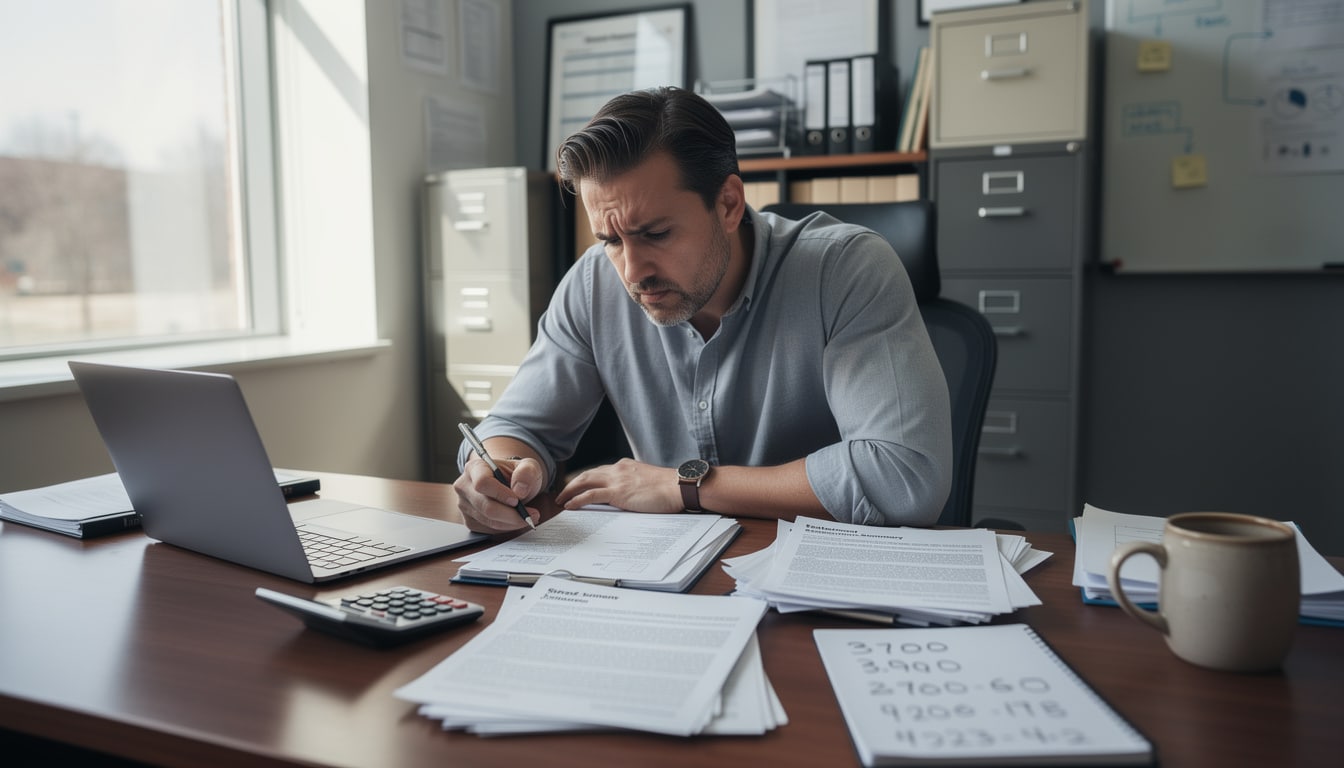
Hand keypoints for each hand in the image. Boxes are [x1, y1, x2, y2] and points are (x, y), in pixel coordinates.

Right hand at [453, 455, 541, 533]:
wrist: (512, 485)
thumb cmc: (517, 475)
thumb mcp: (528, 467)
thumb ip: (527, 473)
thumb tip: (519, 490)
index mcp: (475, 467)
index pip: (482, 483)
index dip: (500, 494)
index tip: (517, 500)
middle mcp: (464, 486)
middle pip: (486, 506)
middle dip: (512, 514)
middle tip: (531, 515)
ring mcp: (464, 505)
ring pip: (488, 520)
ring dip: (512, 522)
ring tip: (527, 517)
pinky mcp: (469, 521)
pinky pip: (488, 529)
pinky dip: (506, 527)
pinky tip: (514, 519)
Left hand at [555, 458, 683, 513]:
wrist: (678, 487)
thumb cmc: (669, 488)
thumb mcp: (648, 481)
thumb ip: (635, 484)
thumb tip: (630, 495)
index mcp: (625, 466)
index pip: (599, 471)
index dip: (586, 479)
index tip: (578, 486)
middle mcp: (618, 469)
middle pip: (588, 474)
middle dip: (572, 484)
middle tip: (563, 493)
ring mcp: (616, 480)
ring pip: (584, 482)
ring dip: (569, 491)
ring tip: (561, 500)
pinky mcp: (617, 493)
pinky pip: (590, 495)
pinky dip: (577, 499)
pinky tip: (570, 505)